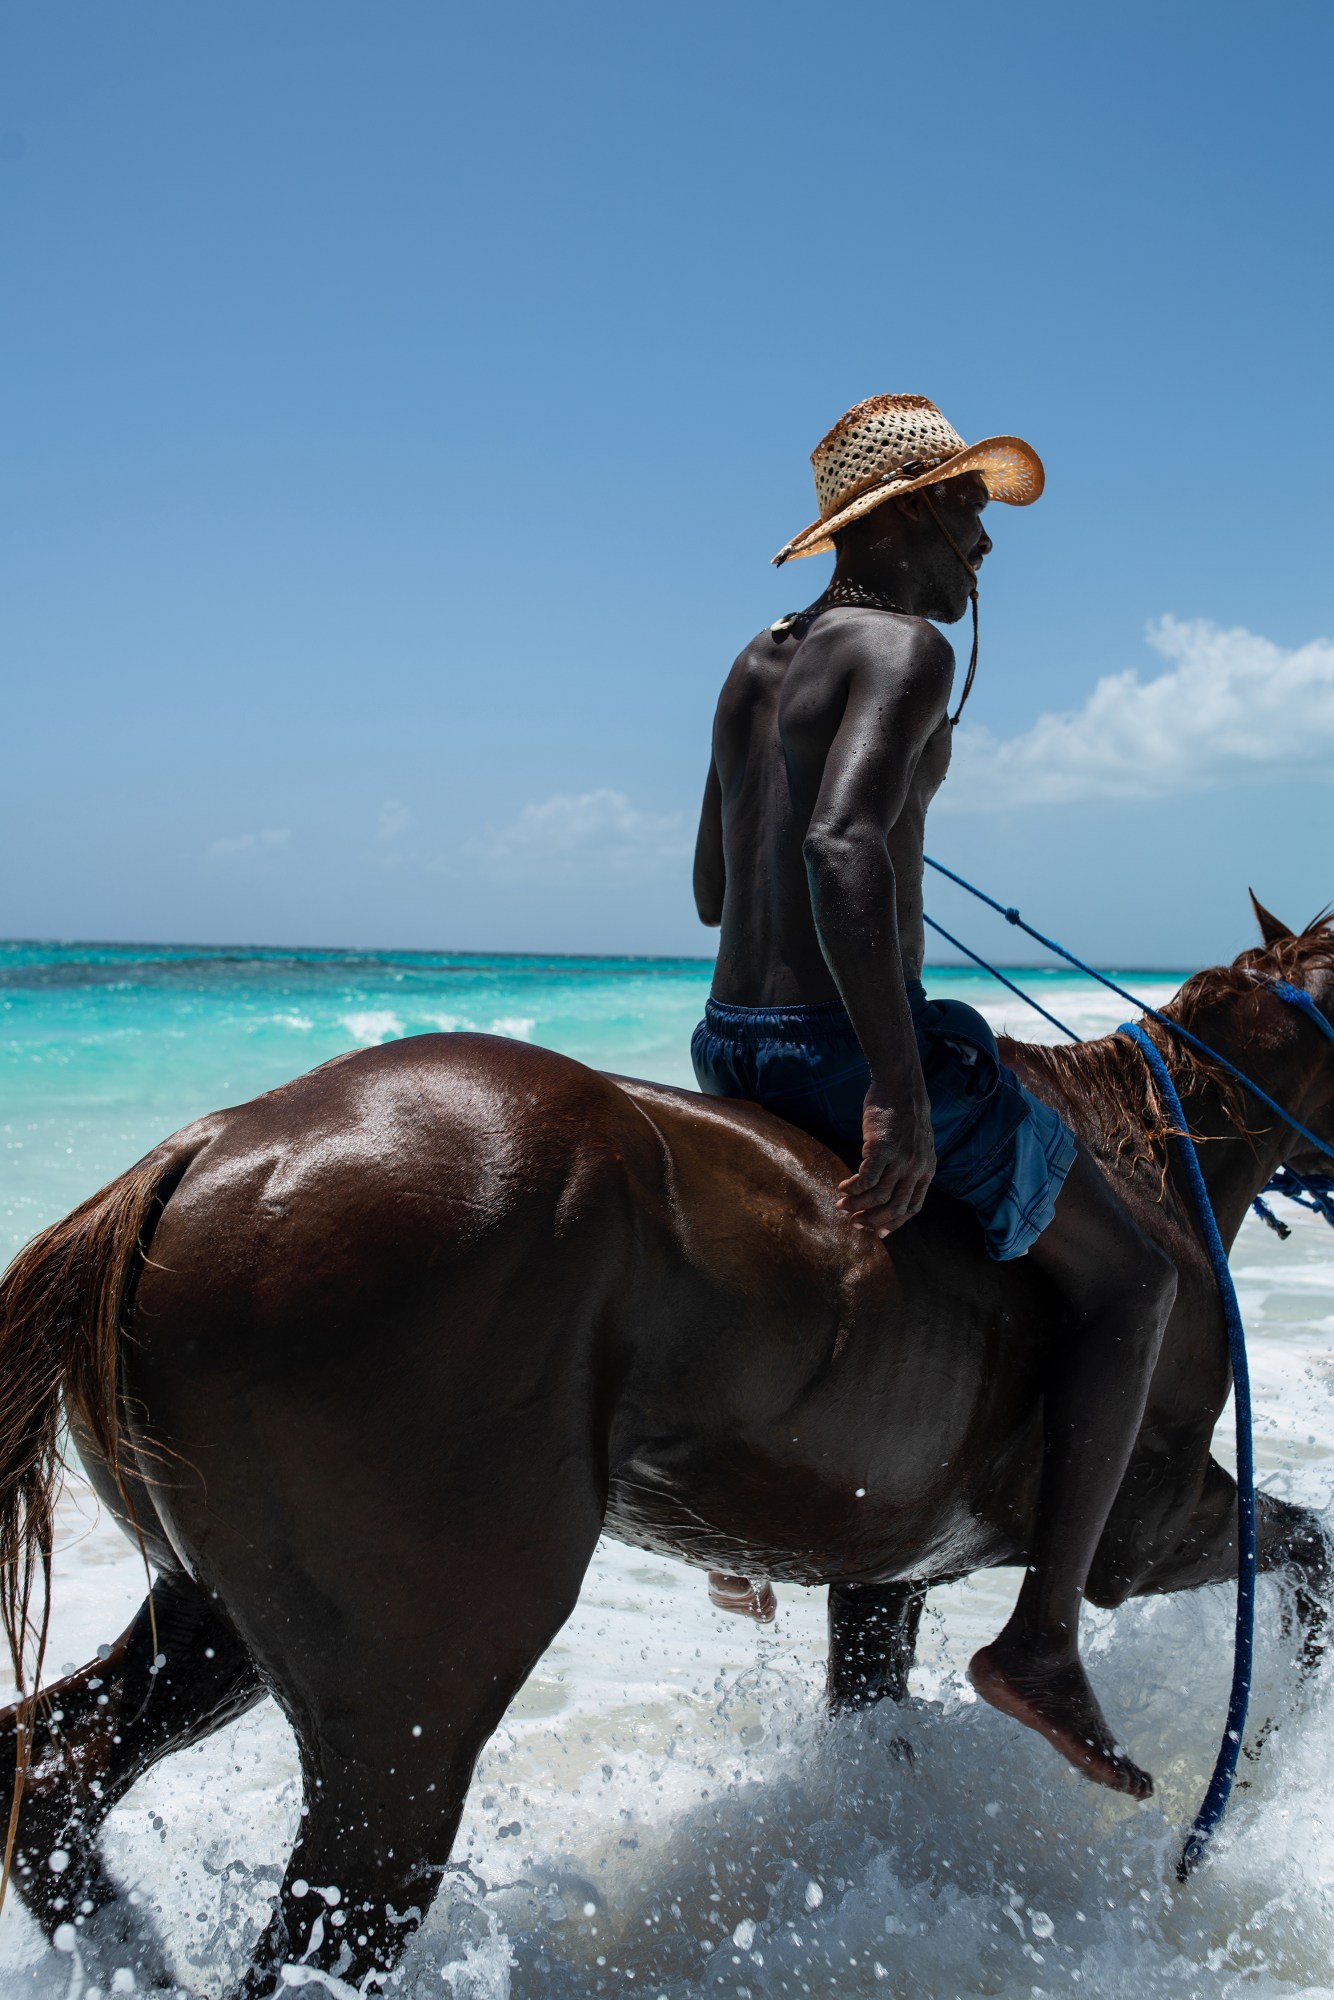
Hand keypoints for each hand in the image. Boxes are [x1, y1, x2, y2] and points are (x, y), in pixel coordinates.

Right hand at [836, 1077, 934, 1236]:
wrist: (901, 1087)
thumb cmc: (904, 1115)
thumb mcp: (918, 1145)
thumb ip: (911, 1165)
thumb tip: (895, 1185)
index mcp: (926, 1170)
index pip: (912, 1208)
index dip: (894, 1223)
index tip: (879, 1233)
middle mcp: (916, 1168)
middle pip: (894, 1207)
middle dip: (872, 1220)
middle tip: (855, 1223)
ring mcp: (900, 1160)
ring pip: (877, 1196)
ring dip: (857, 1205)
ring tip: (842, 1206)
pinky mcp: (881, 1149)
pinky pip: (865, 1178)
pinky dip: (853, 1188)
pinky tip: (843, 1188)